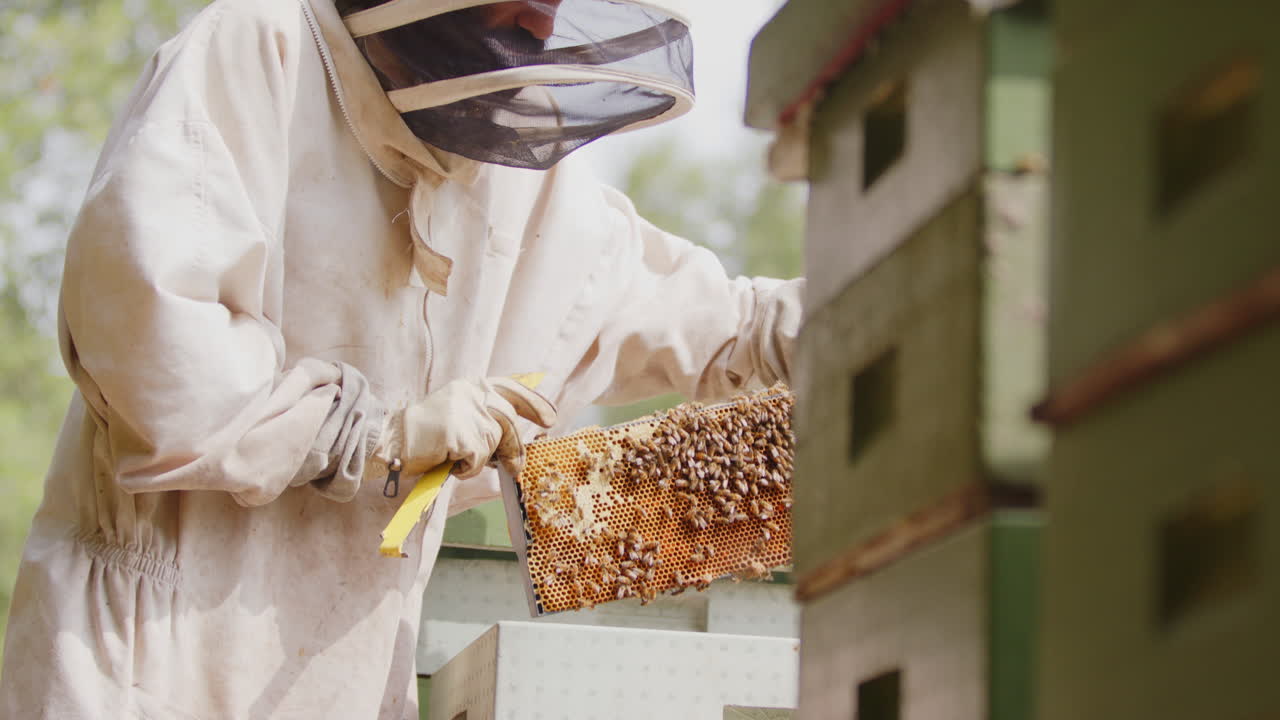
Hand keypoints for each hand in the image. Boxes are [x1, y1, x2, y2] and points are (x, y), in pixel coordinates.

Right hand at [376, 377, 556, 478]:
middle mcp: (472, 394)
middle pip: (507, 422)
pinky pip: (476, 458)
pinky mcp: (458, 432)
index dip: (533, 404)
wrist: (392, 440)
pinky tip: (446, 460)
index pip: (511, 389)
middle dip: (512, 449)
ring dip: (478, 459)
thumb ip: (487, 420)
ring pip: (492, 443)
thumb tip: (516, 446)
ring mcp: (465, 411)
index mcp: (473, 386)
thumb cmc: (427, 434)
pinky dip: (464, 467)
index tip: (549, 420)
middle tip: (515, 468)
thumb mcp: (461, 416)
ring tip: (455, 456)